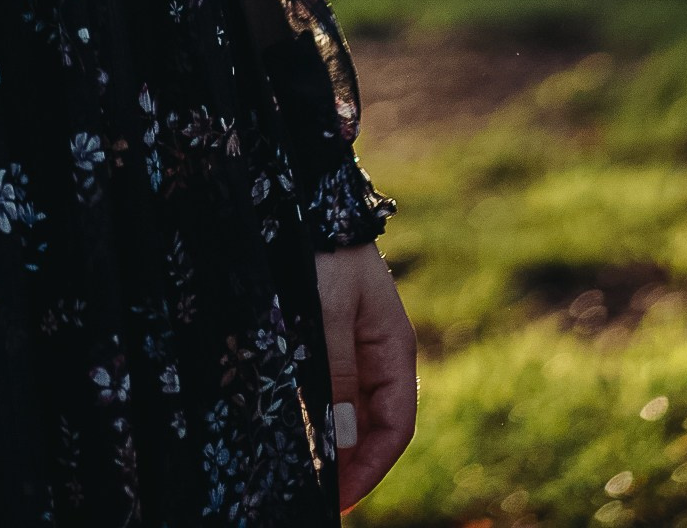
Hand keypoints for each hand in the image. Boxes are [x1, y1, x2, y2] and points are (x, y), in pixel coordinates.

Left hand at [316, 243, 416, 510]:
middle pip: (372, 423)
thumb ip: (337, 374)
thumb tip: (345, 442)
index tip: (339, 500)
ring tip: (300, 471)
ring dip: (329, 440)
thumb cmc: (319, 247)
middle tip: (315, 495)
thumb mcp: (327, 310)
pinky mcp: (320, 330)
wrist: (298, 190)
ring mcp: (349, 340)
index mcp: (393, 348)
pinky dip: (313, 410)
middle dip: (349, 463)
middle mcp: (376, 350)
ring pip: (345, 406)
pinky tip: (291, 425)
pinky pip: (324, 382)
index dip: (371, 468)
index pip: (396, 426)